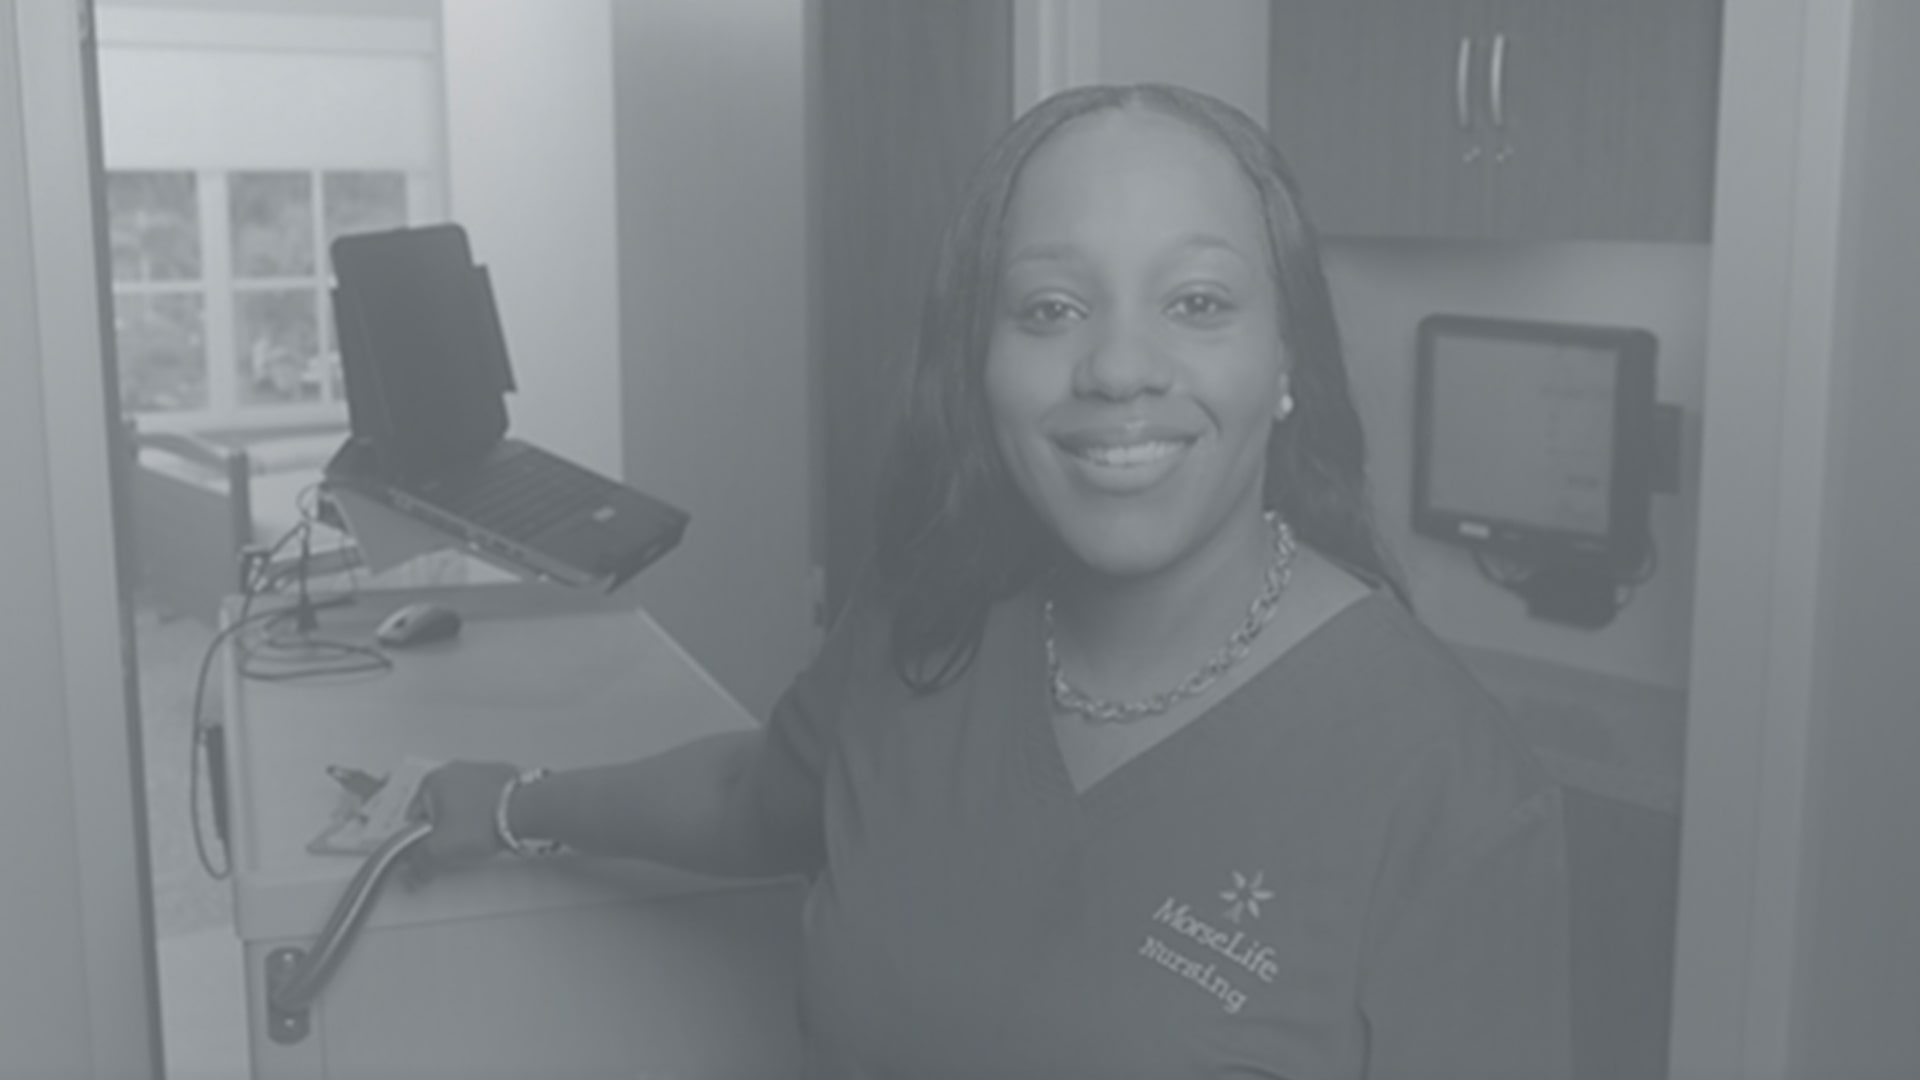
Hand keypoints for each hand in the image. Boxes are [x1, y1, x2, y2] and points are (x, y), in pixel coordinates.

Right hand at [406, 759, 518, 884]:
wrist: (526, 810)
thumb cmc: (483, 821)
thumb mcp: (440, 851)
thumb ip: (420, 864)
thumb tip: (412, 874)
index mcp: (432, 780)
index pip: (413, 817)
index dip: (420, 840)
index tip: (431, 853)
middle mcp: (455, 770)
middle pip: (439, 811)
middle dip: (445, 831)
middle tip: (456, 847)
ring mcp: (480, 771)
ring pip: (464, 805)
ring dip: (467, 822)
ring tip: (478, 838)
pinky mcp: (503, 778)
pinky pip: (486, 801)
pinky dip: (487, 814)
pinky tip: (494, 827)